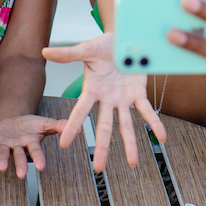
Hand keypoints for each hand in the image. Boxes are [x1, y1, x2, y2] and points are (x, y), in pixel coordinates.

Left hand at [0, 115, 66, 177]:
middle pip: (19, 157)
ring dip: (2, 160)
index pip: (35, 151)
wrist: (14, 120)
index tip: (41, 167)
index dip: (38, 158)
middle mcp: (19, 147)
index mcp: (31, 143)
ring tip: (1, 168)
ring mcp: (6, 145)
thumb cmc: (31, 125)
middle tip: (21, 175)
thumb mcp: (45, 123)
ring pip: (4, 154)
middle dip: (20, 165)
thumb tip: (79, 128)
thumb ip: (58, 126)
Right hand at [43, 33, 166, 170]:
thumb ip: (68, 54)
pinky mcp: (138, 93)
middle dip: (102, 147)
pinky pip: (147, 110)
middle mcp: (106, 99)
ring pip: (126, 124)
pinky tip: (162, 137)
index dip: (73, 126)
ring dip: (130, 143)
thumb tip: (44, 51)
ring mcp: (123, 99)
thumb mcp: (86, 49)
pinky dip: (154, 123)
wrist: (124, 37)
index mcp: (91, 90)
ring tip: (133, 163)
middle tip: (99, 168)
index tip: (65, 145)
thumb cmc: (103, 45)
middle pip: (104, 126)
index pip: (80, 111)